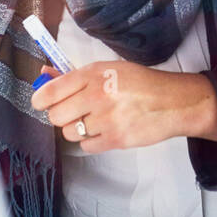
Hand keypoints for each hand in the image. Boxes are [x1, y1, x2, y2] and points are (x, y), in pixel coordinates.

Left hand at [29, 61, 216, 152]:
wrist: (175, 102)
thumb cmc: (142, 83)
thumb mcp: (110, 69)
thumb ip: (75, 74)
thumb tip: (44, 74)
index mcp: (95, 74)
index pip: (51, 91)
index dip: (40, 99)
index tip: (41, 102)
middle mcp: (98, 95)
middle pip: (55, 115)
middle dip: (62, 115)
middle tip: (74, 111)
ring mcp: (107, 119)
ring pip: (69, 132)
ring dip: (77, 129)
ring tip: (95, 120)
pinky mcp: (115, 139)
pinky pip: (86, 146)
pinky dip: (92, 141)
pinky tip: (106, 130)